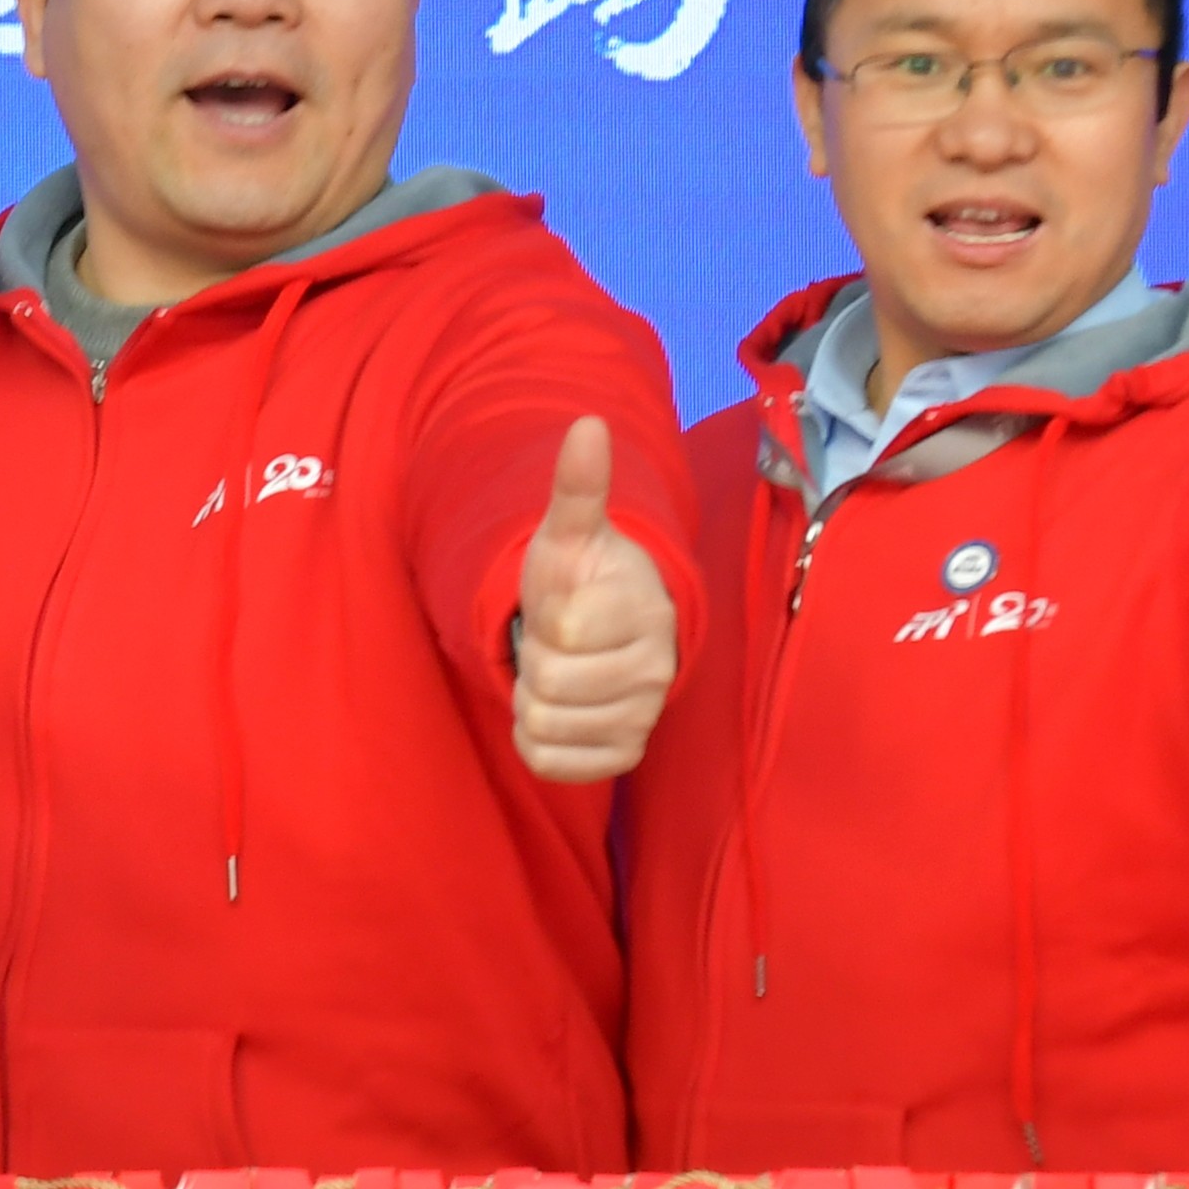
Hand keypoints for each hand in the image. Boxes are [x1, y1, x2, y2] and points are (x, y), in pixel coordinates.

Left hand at [502, 415, 676, 783]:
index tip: (563, 603)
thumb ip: (577, 486)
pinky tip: (561, 709)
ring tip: (560, 670)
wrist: (610, 632)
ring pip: (541, 722)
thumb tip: (588, 425)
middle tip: (557, 642)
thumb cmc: (585, 579)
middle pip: (547, 680)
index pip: (562, 629)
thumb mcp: (570, 534)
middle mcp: (656, 671)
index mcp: (645, 611)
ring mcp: (642, 718)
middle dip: (535, 658)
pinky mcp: (622, 757)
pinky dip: (538, 740)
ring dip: (533, 697)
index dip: (544, 615)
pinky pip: (549, 762)